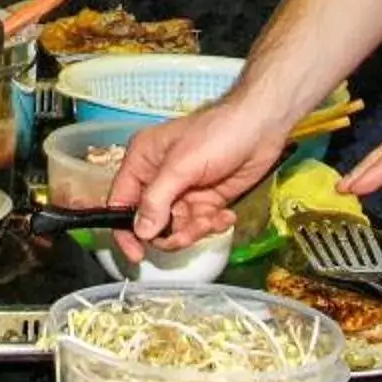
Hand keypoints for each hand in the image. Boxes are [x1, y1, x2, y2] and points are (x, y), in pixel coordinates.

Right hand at [107, 93, 288, 254]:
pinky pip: (198, 226)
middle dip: (171, 232)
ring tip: (213, 217)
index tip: (137, 254)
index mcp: (142, 161)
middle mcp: (158, 179)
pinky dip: (212, 225)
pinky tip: (226, 214)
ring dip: (195, 229)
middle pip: (150, 222)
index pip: (120, 201)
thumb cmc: (217, 135)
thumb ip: (157, 199)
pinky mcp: (205, 201)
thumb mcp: (181, 166)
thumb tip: (140, 232)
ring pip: (176, 229)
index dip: (124, 230)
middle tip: (192, 228)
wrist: (261, 128)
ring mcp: (182, 192)